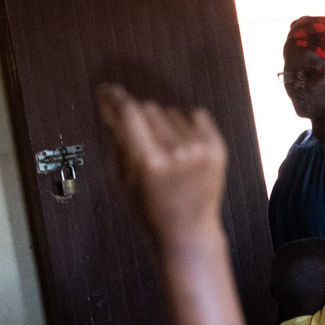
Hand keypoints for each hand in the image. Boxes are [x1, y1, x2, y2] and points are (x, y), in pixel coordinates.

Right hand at [95, 85, 227, 239]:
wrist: (188, 231)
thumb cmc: (152, 210)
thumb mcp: (124, 180)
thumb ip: (117, 141)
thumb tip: (111, 108)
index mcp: (149, 162)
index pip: (128, 112)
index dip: (115, 98)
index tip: (108, 92)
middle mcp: (176, 152)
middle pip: (148, 108)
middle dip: (139, 118)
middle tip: (141, 140)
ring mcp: (199, 149)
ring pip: (170, 112)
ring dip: (163, 125)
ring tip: (165, 154)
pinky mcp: (216, 147)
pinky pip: (196, 115)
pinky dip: (186, 126)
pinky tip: (183, 148)